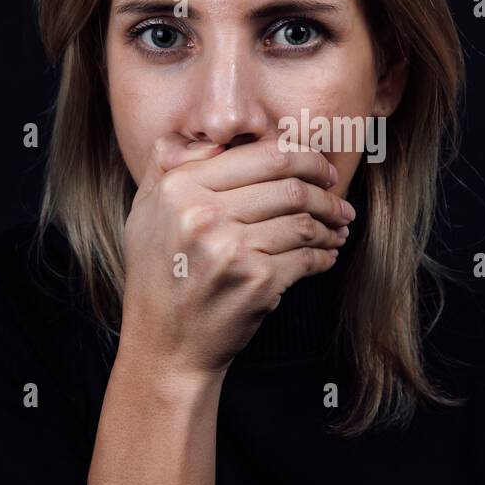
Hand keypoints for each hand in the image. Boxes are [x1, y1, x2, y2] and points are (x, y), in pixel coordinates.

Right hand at [118, 133, 353, 377]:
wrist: (165, 347)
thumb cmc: (158, 276)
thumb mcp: (144, 211)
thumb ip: (169, 162)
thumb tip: (215, 137)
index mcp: (180, 188)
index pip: (262, 156)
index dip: (305, 157)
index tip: (322, 170)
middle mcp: (203, 215)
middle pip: (290, 185)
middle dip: (326, 191)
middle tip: (340, 201)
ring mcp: (231, 249)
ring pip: (303, 221)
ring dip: (330, 224)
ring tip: (338, 228)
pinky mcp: (257, 282)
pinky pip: (307, 257)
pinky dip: (325, 255)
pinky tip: (328, 254)